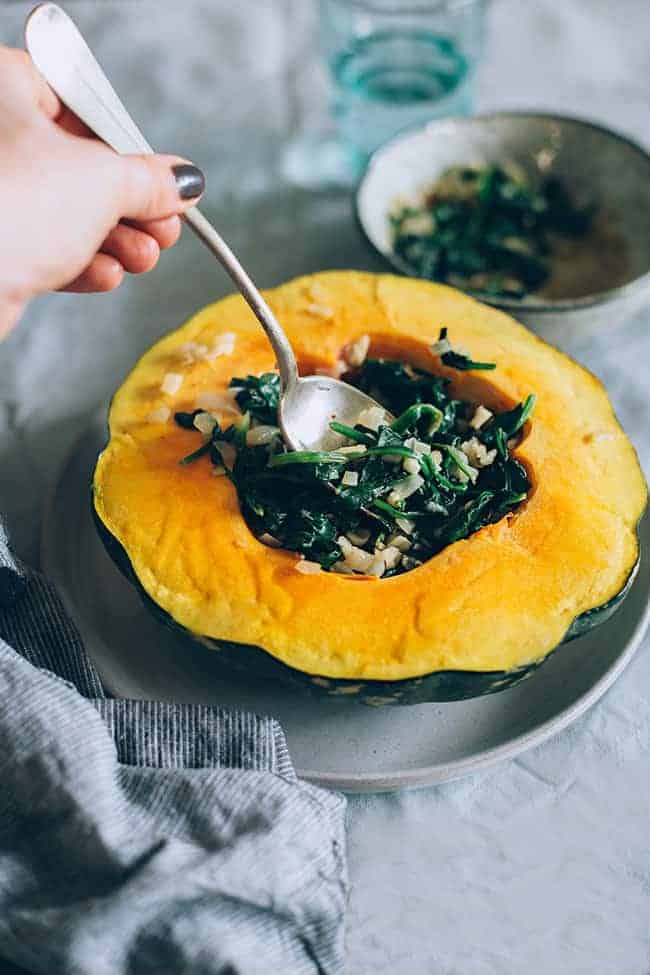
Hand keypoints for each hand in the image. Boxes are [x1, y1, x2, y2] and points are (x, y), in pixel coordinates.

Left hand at [0, 46, 205, 337]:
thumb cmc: (15, 206)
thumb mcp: (103, 182)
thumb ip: (150, 181)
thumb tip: (183, 181)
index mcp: (4, 86)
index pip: (81, 105)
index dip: (128, 147)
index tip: (161, 179)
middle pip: (78, 166)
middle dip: (130, 207)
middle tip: (163, 227)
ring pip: (63, 211)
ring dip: (114, 241)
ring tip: (144, 258)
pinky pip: (41, 244)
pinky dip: (79, 260)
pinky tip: (107, 274)